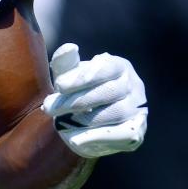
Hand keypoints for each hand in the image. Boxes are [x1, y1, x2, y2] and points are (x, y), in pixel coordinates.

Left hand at [42, 43, 146, 157]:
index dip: (82, 77)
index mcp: (119, 67)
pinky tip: (75, 140)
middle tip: (49, 107)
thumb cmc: (78, 92)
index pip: (105, 68)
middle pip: (110, 91)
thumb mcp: (68, 77)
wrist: (87, 123)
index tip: (59, 85)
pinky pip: (123, 135)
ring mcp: (137, 109)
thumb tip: (69, 48)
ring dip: (85, 120)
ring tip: (60, 123)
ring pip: (116, 113)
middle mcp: (134, 85)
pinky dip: (99, 137)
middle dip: (77, 100)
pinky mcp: (136, 131)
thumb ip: (66, 63)